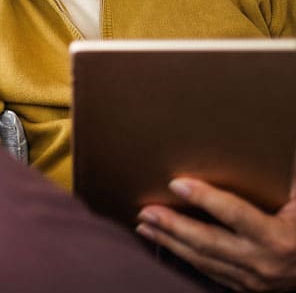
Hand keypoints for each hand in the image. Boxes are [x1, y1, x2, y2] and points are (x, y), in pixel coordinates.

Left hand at [136, 173, 295, 290]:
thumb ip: (283, 179)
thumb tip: (271, 147)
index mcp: (277, 237)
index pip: (234, 214)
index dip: (204, 197)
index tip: (176, 182)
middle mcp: (262, 261)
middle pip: (207, 241)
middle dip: (172, 225)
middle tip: (146, 210)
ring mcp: (252, 279)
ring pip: (202, 259)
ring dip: (169, 241)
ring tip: (145, 225)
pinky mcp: (245, 287)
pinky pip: (208, 270)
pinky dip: (183, 254)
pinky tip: (165, 242)